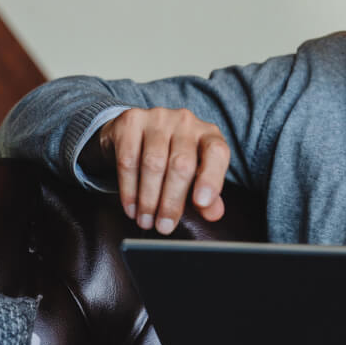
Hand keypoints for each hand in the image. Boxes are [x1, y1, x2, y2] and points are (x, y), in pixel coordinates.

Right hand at [88, 107, 229, 233]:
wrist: (136, 133)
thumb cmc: (172, 157)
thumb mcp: (194, 176)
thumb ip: (206, 196)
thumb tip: (213, 213)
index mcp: (209, 134)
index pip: (217, 153)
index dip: (211, 178)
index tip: (202, 203)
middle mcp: (186, 122)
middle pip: (181, 164)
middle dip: (171, 201)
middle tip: (164, 226)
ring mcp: (158, 118)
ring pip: (153, 164)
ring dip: (148, 199)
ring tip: (146, 221)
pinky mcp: (131, 121)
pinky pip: (128, 160)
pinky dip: (129, 189)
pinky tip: (131, 207)